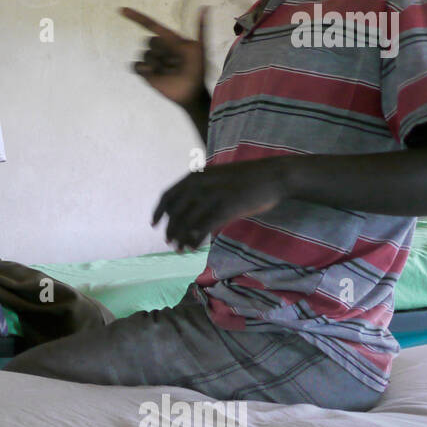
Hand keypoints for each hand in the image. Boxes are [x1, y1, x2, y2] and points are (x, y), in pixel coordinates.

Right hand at [120, 7, 208, 107]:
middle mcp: (159, 48)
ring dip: (157, 63)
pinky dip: (142, 69)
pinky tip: (153, 73)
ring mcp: (151, 60)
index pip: (151, 25)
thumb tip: (205, 6)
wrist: (190, 92)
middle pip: (149, 41)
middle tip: (176, 63)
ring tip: (169, 72)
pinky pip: (135, 65)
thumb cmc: (197, 70)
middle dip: (162, 51)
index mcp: (170, 39)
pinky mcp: (144, 72)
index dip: (137, 17)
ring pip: (144, 54)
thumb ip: (201, 28)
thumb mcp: (200, 47)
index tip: (122, 10)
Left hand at [152, 159, 286, 250]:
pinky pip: (204, 228)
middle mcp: (200, 185)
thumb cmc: (246, 179)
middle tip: (169, 242)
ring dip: (181, 238)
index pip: (168, 196)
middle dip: (170, 230)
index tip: (153, 225)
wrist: (273, 176)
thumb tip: (185, 210)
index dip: (158, 212)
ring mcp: (213, 196)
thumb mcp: (217, 176)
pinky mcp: (226, 208)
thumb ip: (200, 188)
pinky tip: (194, 248)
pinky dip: (196, 240)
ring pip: (188, 222)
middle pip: (175, 213)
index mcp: (195, 176)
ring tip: (179, 250)